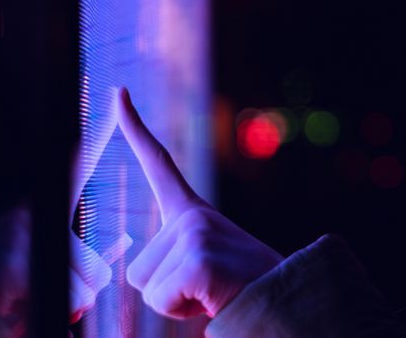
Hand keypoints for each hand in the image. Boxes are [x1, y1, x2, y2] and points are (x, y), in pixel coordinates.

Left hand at [116, 86, 285, 318]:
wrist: (286, 301)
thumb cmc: (243, 289)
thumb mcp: (206, 264)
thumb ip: (178, 258)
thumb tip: (147, 277)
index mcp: (195, 211)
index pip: (158, 163)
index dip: (134, 128)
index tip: (118, 93)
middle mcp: (193, 215)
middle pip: (139, 269)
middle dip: (166, 291)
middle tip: (209, 288)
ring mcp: (196, 233)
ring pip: (147, 287)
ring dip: (175, 302)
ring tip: (214, 293)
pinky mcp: (197, 260)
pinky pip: (161, 300)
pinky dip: (183, 311)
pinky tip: (214, 299)